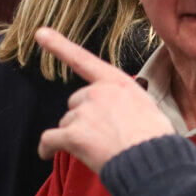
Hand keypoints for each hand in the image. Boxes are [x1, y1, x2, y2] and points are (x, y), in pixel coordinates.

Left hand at [34, 28, 173, 170]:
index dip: (59, 45)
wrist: (152, 162)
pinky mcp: (73, 135)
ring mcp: (84, 113)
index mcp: (117, 83)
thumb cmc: (155, 141)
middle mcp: (98, 92)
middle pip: (75, 104)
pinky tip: (48, 154)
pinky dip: (46, 148)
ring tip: (100, 150)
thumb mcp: (146, 108)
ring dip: (75, 136)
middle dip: (83, 119)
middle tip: (105, 137)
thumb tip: (113, 114)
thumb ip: (123, 102)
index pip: (84, 60)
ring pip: (66, 123)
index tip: (40, 33)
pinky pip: (49, 140)